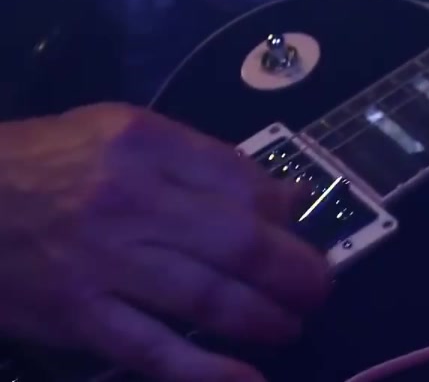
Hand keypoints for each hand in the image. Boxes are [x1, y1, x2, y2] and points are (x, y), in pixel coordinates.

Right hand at [0, 103, 329, 381]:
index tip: (296, 232)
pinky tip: (249, 379)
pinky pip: (153, 350)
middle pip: (239, 243)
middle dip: (295, 273)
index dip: (284, 214)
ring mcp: (103, 264)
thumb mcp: (123, 132)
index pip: (243, 182)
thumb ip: (205, 161)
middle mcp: (130, 201)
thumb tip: (285, 198)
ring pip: (208, 299)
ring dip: (264, 319)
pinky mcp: (78, 316)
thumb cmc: (48, 162)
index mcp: (145, 145)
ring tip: (290, 326)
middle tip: (318, 290)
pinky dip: (206, 371)